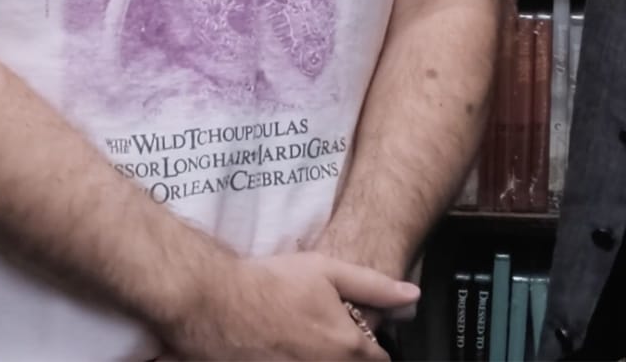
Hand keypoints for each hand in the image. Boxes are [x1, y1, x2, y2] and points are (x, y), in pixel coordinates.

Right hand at [154, 250, 418, 360]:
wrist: (214, 303)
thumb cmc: (269, 284)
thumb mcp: (328, 271)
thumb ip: (375, 287)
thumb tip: (411, 296)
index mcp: (347, 348)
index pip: (379, 361)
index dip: (371, 347)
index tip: (359, 337)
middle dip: (345, 355)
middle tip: (322, 334)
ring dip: (320, 358)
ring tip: (300, 339)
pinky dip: (295, 360)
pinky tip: (281, 348)